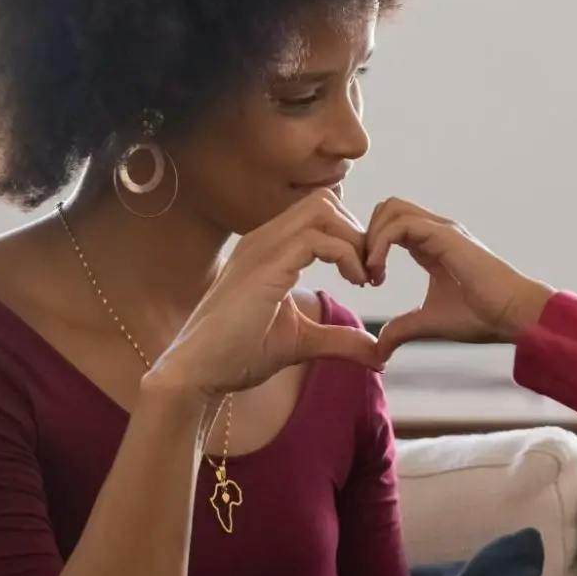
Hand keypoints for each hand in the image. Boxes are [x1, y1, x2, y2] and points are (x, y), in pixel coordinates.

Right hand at [144, 190, 382, 403]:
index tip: (366, 275)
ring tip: (364, 277)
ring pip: (324, 210)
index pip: (320, 213)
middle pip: (325, 201)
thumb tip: (379, 353)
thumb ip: (339, 341)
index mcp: (269, 248)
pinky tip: (354, 282)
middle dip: (357, 232)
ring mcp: (261, 248)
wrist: (197, 374)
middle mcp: (263, 239)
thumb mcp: (302, 342)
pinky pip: (317, 239)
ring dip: (355, 240)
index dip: (351, 236)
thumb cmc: (238, 355)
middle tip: (370, 273)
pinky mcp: (264, 266)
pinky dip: (346, 254)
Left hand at [363, 198, 553, 362]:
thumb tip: (379, 349)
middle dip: (366, 236)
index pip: (391, 226)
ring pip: (391, 208)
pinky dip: (380, 244)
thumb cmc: (481, 317)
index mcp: (431, 245)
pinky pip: (400, 224)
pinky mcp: (445, 235)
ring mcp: (441, 229)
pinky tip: (380, 273)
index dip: (372, 248)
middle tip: (367, 273)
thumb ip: (402, 330)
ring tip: (373, 274)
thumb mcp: (430, 323)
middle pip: (387, 208)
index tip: (370, 282)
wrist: (513, 316)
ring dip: (371, 238)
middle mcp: (435, 231)